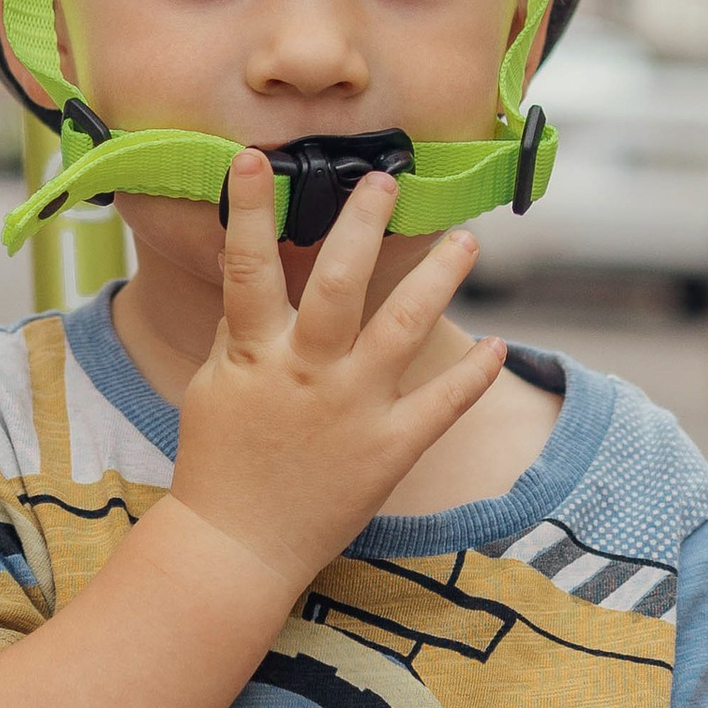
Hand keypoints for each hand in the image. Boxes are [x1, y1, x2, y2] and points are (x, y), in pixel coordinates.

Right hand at [172, 153, 505, 596]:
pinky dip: (473, 375)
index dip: (252, 211)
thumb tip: (249, 268)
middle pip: (340, 283)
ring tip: (465, 239)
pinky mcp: (389, 449)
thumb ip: (239, 329)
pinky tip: (495, 343)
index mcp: (255, 354)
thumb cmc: (218, 462)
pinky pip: (442, 405)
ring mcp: (353, 410)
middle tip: (387, 180)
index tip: (256, 158)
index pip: (248, 268)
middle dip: (363, 225)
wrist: (236, 548)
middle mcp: (307, 373)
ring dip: (438, 279)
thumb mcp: (212, 385)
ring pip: (404, 329)